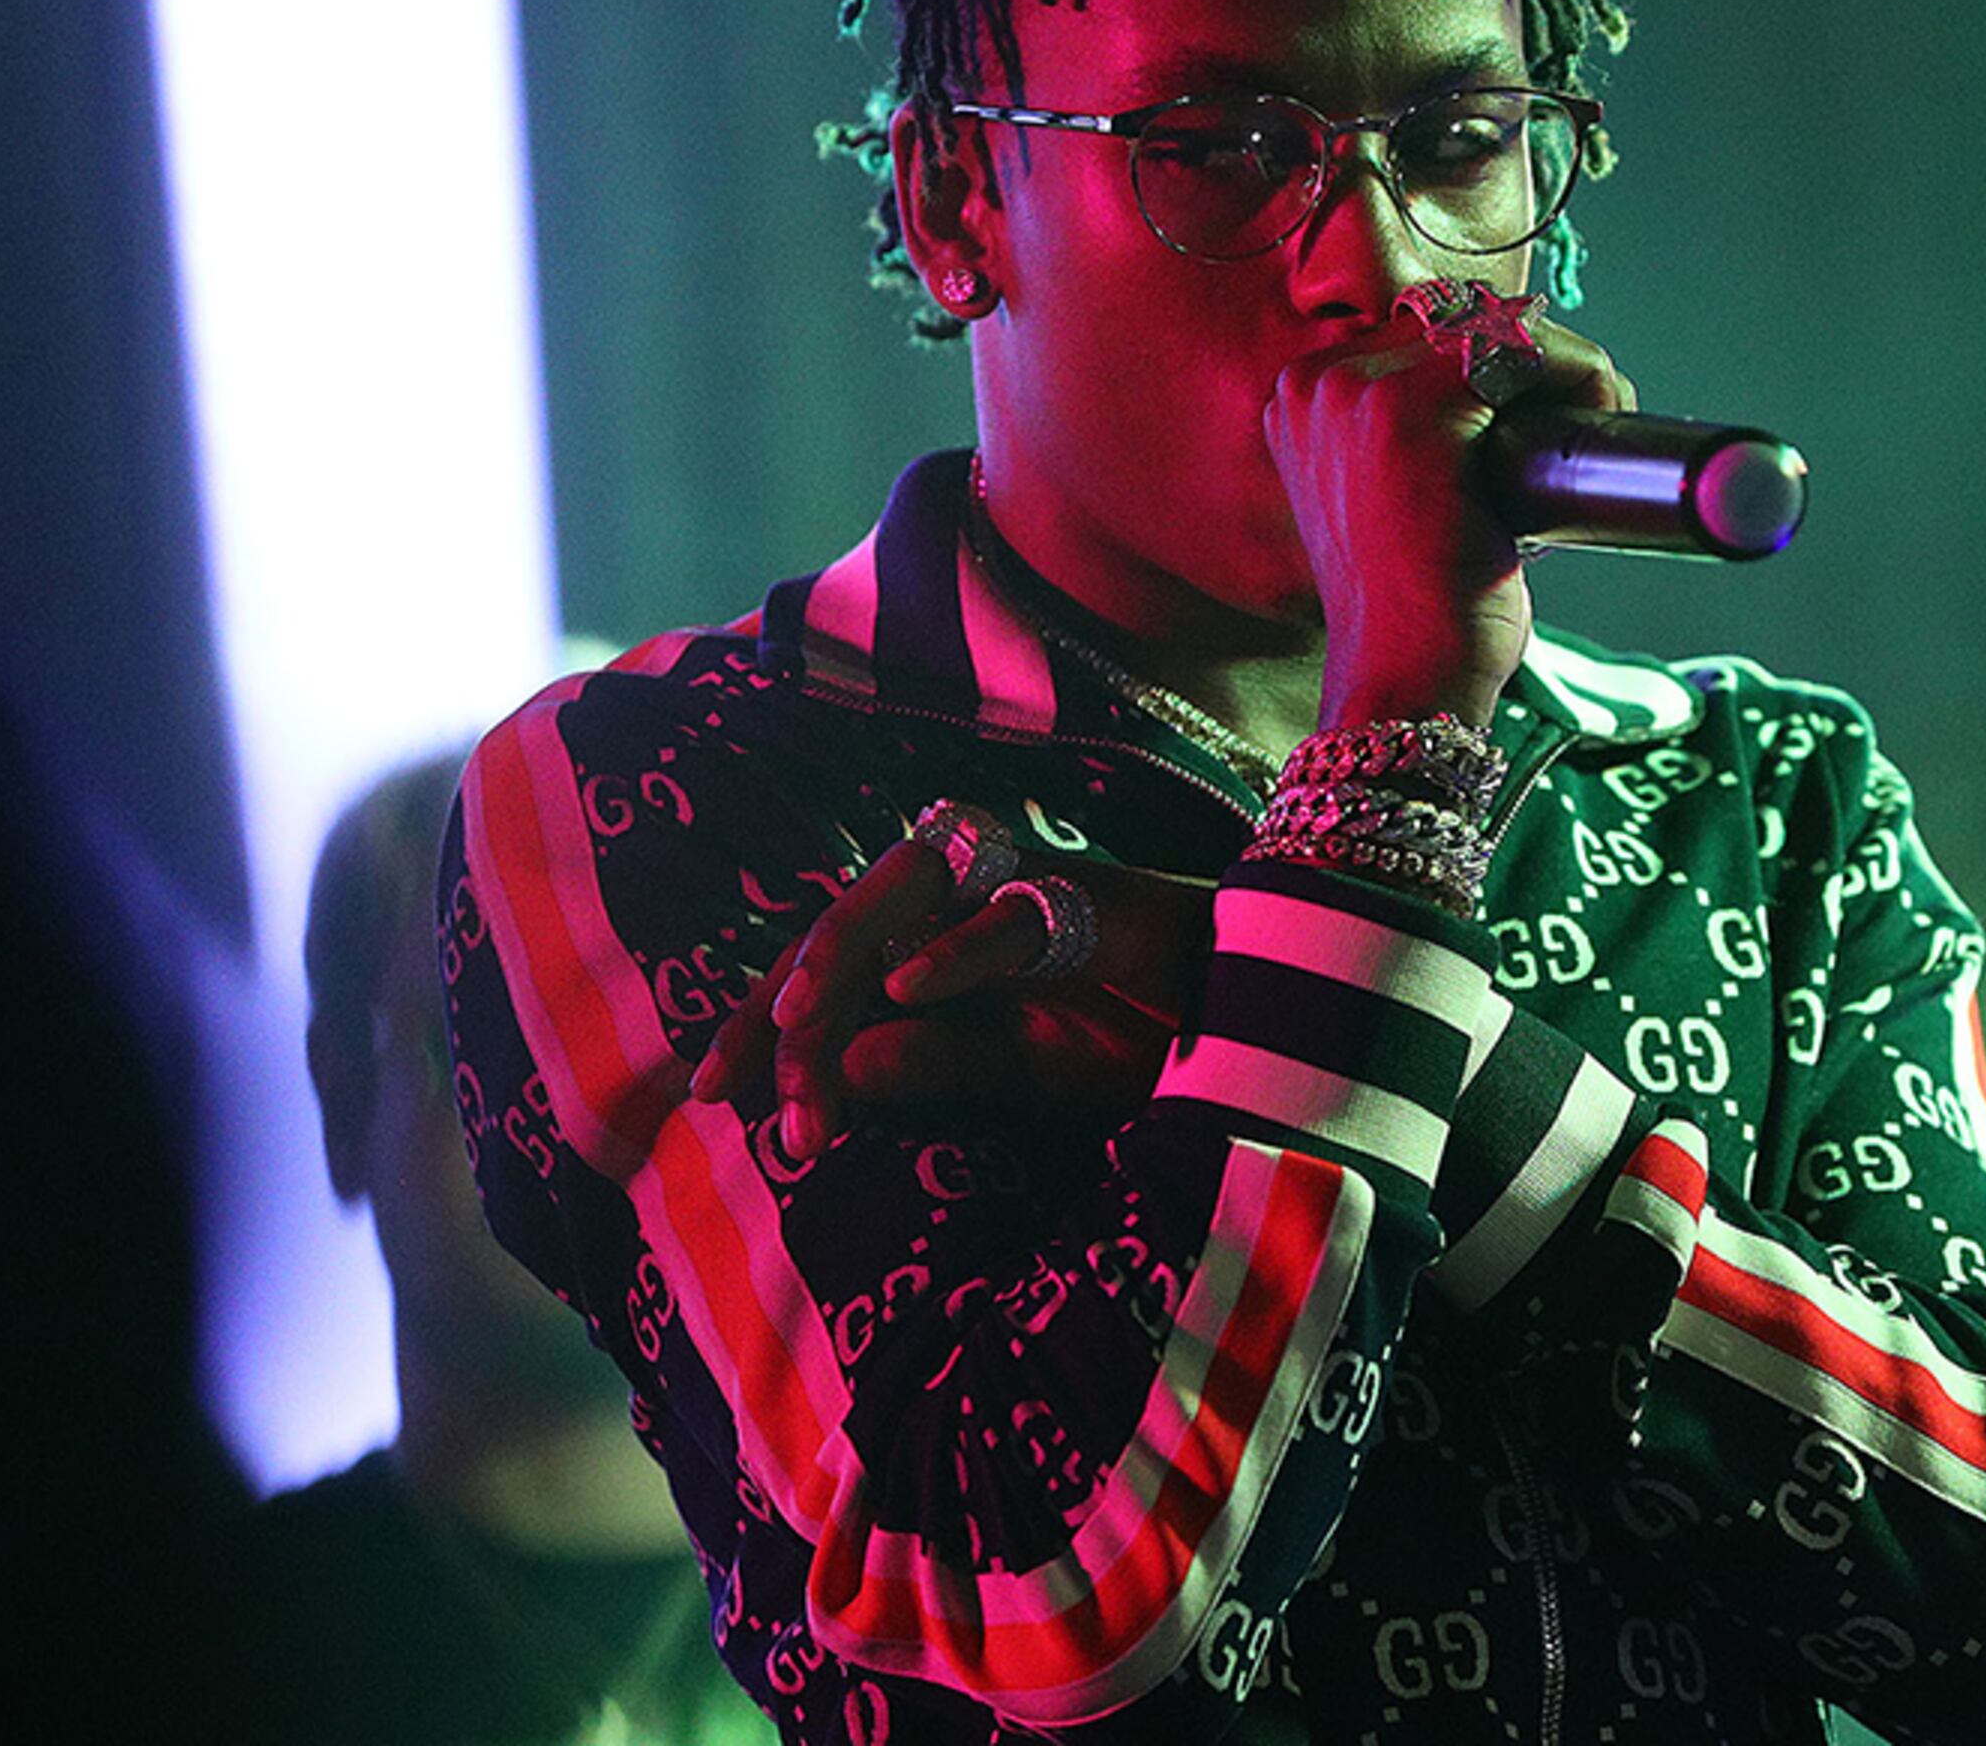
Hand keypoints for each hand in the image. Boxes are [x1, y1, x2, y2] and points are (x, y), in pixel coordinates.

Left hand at [690, 827, 1213, 1149]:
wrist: (1274, 1017)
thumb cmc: (1146, 1037)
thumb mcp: (1030, 1077)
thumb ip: (941, 1069)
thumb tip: (844, 1073)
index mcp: (945, 948)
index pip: (832, 976)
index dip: (764, 1028)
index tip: (711, 1097)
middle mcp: (973, 901)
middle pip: (846, 923)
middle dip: (780, 1002)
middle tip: (733, 1085)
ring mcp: (1031, 888)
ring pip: (908, 891)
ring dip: (846, 953)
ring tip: (797, 1023)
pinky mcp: (1096, 898)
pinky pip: (1014, 914)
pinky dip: (959, 946)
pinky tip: (909, 988)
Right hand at [1263, 291, 1628, 728]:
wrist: (1407, 678)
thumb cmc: (1419, 610)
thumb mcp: (1404, 506)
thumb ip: (1427, 441)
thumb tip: (1512, 399)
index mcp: (1304, 403)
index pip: (1420, 334)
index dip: (1499, 361)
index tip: (1550, 409)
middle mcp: (1314, 385)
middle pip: (1458, 322)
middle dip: (1537, 360)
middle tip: (1589, 413)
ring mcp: (1353, 393)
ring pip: (1496, 330)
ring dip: (1565, 363)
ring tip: (1602, 412)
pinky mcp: (1409, 410)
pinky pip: (1522, 352)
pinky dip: (1580, 371)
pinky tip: (1605, 405)